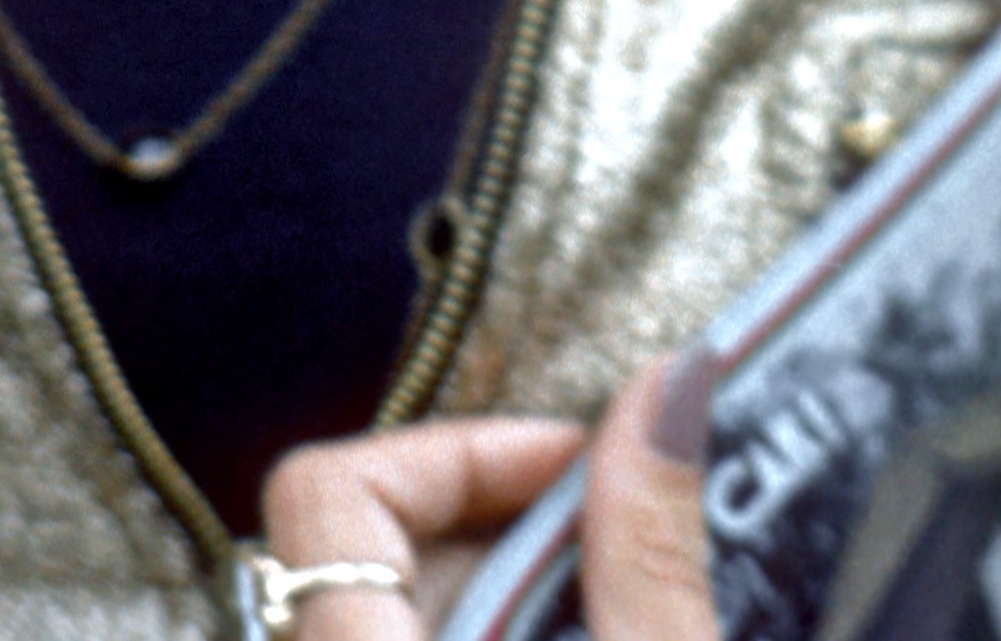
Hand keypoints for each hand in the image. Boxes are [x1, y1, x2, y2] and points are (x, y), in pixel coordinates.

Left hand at [258, 363, 718, 640]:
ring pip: (388, 604)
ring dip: (500, 583)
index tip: (578, 466)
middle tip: (619, 536)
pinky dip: (484, 634)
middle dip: (500, 515)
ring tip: (613, 606)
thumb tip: (669, 385)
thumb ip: (649, 556)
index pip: (331, 490)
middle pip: (365, 538)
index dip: (458, 452)